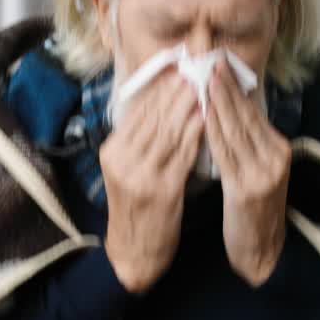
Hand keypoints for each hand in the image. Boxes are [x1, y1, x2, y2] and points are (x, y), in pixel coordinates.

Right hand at [100, 72, 204, 294]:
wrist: (134, 251)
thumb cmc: (137, 207)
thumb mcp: (127, 170)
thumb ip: (140, 140)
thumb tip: (161, 104)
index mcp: (113, 151)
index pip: (138, 112)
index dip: (158, 89)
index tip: (176, 68)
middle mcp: (122, 160)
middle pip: (153, 118)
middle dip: (174, 92)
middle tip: (194, 70)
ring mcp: (140, 175)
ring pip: (167, 132)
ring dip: (186, 107)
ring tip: (202, 87)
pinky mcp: (161, 190)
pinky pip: (181, 155)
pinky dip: (194, 134)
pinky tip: (206, 119)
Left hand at [206, 60, 290, 286]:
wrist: (264, 253)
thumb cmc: (252, 212)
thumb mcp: (255, 172)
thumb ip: (245, 144)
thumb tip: (225, 110)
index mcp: (278, 149)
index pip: (252, 112)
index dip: (234, 87)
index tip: (218, 64)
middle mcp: (275, 157)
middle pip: (245, 116)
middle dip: (225, 87)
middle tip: (210, 59)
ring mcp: (264, 173)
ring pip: (236, 130)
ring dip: (218, 102)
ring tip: (204, 78)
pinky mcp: (248, 189)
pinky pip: (227, 154)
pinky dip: (214, 132)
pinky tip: (204, 115)